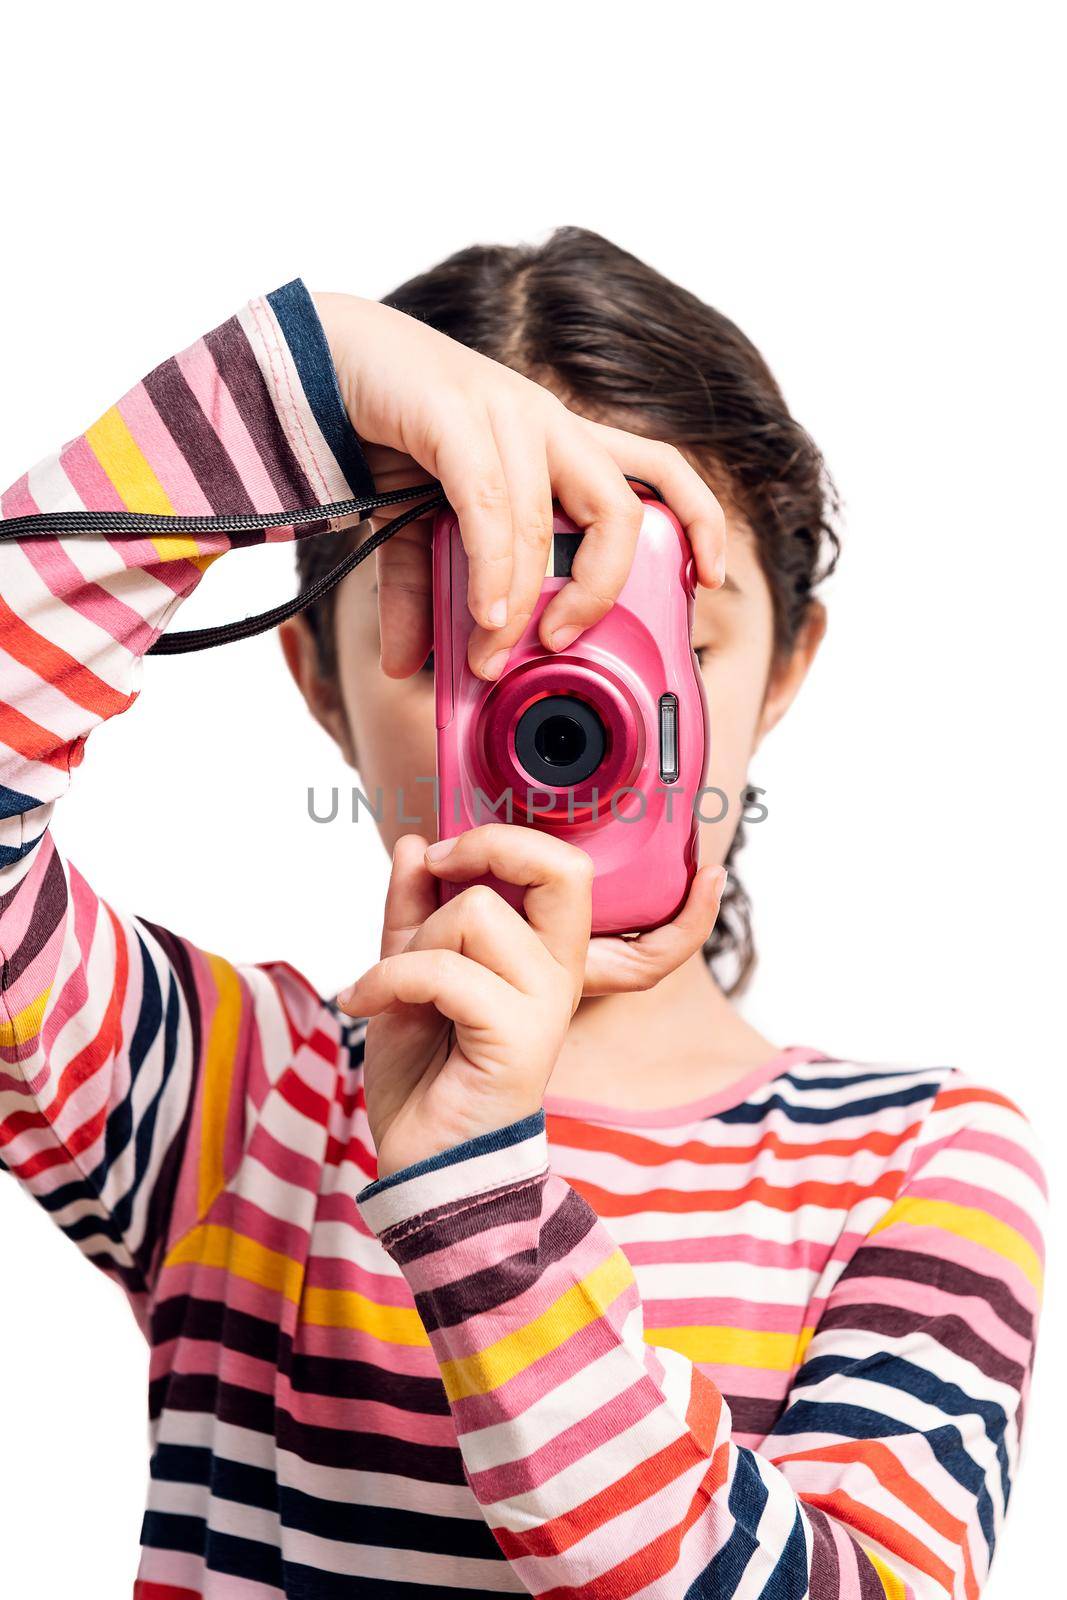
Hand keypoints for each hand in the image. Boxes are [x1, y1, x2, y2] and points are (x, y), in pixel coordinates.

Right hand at [313, 292, 725, 680]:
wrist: (317, 355)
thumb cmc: (385, 430)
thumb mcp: (413, 523)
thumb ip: (422, 587)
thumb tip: (405, 664)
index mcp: (556, 443)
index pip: (658, 468)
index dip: (700, 520)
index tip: (710, 580)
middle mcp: (546, 423)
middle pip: (620, 506)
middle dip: (603, 586)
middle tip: (561, 643)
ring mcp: (507, 412)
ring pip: (545, 521)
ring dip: (519, 601)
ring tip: (491, 651)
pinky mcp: (456, 412)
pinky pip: (491, 505)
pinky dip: (492, 568)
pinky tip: (484, 611)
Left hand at [337, 826, 592, 1178]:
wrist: (423, 1160)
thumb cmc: (425, 1073)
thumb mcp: (408, 970)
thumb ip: (414, 908)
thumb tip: (413, 844)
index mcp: (543, 954)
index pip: (565, 865)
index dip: (503, 838)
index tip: (442, 857)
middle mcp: (559, 974)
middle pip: (556, 867)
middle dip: (484, 850)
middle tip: (435, 872)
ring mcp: (546, 1005)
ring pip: (475, 914)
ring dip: (411, 945)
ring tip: (390, 988)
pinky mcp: (519, 1038)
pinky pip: (443, 971)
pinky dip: (387, 980)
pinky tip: (364, 1006)